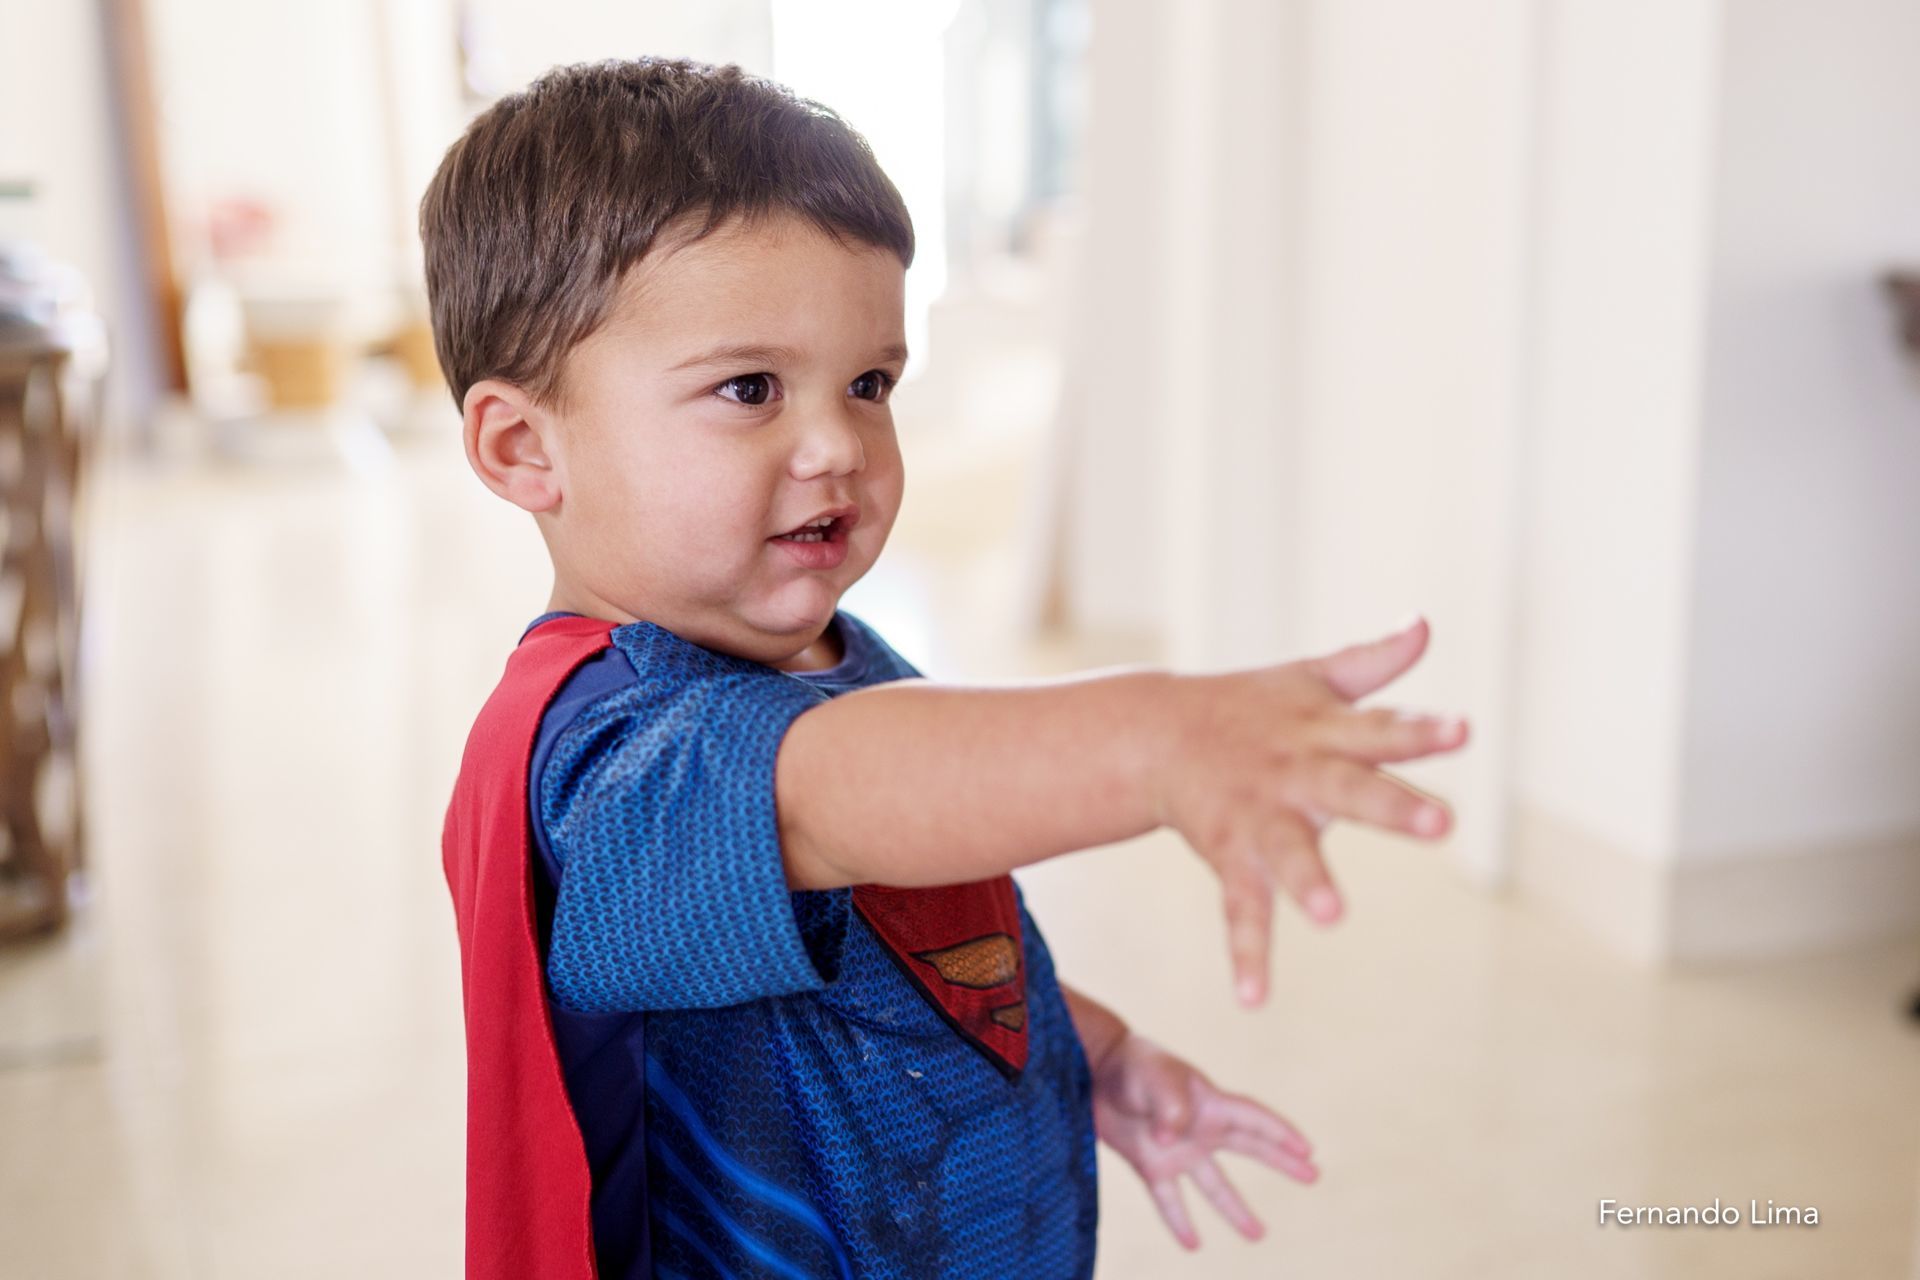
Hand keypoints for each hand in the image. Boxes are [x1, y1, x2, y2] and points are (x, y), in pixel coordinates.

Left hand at [1091, 1033, 1316, 1249]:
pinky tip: (1193, 1245)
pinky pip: (1170, 1200)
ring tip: (1258, 1235)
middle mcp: (1199, 1128)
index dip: (1281, 1134)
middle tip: (1313, 1177)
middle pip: (1250, 1149)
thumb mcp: (1154, 1078)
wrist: (1091, 1071)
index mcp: (1209, 1103)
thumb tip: (1172, 1143)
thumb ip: (1170, 1107)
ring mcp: (1177, 1150)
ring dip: (1236, 1210)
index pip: (1254, 1120)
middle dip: (1281, 1162)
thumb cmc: (1129, 1066)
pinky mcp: (1150, 1165)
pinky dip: (1180, 1221)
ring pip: (1215, 1185)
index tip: (1309, 1151)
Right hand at [1151, 615, 1469, 1006]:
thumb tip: (1425, 624)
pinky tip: (1254, 999)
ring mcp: (1261, 816)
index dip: (1422, 731)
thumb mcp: (1311, 681)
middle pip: (1350, 788)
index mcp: (1323, 733)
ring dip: (1310, 881)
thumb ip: (1372, 662)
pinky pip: (1240, 909)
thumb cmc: (1249, 708)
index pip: (1382, 730)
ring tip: (1335, 914)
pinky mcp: (1229, 855)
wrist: (1154, 733)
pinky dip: (1246, 956)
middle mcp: (1296, 773)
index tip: (1463, 731)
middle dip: (1393, 807)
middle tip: (1442, 826)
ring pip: (1289, 852)